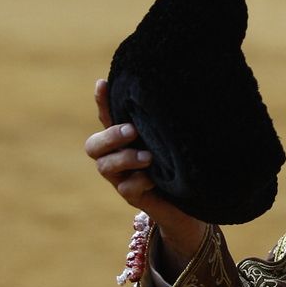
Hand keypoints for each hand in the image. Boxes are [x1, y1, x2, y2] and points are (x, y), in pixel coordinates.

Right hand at [86, 79, 206, 263]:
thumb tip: (173, 92)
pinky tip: (154, 180)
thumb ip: (164, 123)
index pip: (107, 116)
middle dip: (110, 136)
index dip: (101, 102)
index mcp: (126, 137)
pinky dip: (140, 181)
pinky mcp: (132, 196)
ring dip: (125, 158)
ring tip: (148, 157)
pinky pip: (126, 187)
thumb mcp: (173, 139)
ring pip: (105, 166)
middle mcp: (117, 156)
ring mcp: (121, 177)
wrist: (192, 201)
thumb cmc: (182, 164)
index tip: (102, 84)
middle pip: (93, 145)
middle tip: (132, 131)